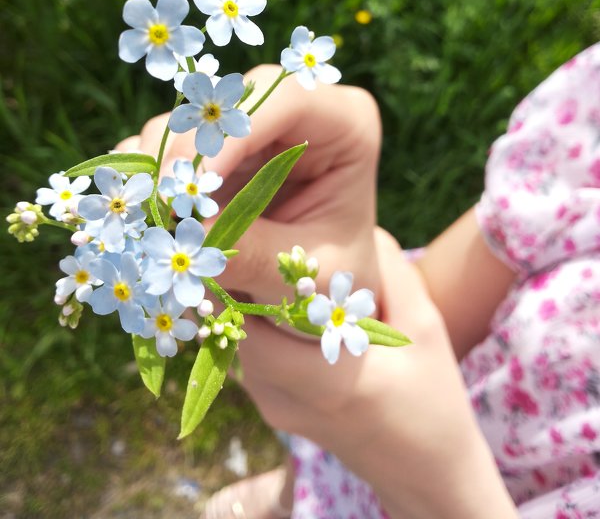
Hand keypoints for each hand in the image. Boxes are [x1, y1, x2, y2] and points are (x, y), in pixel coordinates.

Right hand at [117, 64, 384, 305]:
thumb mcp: (305, 271)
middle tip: (161, 208)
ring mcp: (245, 128)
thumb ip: (256, 252)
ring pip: (186, 121)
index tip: (193, 184)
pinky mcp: (209, 150)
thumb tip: (191, 232)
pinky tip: (146, 218)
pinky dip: (148, 181)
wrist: (316, 292)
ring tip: (153, 222)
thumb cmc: (331, 275)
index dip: (235, 133)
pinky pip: (164, 146)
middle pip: (228, 103)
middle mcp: (292, 114)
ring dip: (161, 171)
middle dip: (187, 154)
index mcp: (345, 124)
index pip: (289, 99)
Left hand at [237, 228, 517, 518]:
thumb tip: (353, 222)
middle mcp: (291, 401)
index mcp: (329, 380)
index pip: (254, 324)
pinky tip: (283, 304)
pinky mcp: (278, 414)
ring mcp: (278, 412)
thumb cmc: (433, 394)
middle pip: (240, 331)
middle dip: (247, 285)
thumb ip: (388, 270)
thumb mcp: (424, 325)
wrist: (428, 472)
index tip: (255, 237)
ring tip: (270, 267)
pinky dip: (259, 330)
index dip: (247, 277)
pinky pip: (252, 361)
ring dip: (250, 307)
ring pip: (241, 345)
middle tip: (263, 242)